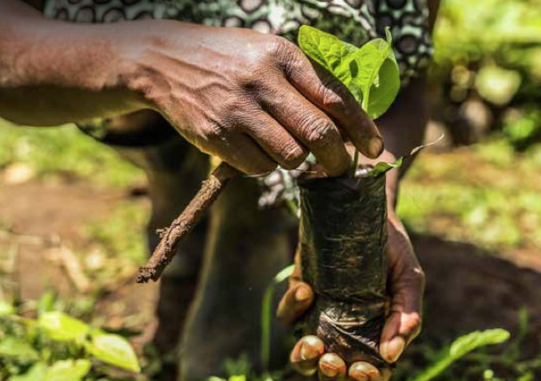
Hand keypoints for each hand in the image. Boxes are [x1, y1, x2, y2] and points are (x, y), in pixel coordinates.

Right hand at [131, 23, 383, 174]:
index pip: (335, 98)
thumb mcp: (266, 52)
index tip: (375, 148)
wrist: (164, 61)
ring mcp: (238, 110)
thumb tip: (346, 123)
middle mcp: (262, 81)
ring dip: (296, 160)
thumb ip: (304, 79)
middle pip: (319, 134)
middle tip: (340, 167)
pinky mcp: (217, 136)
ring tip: (283, 147)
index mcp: (282, 55)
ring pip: (292, 156)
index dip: (362, 128)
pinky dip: (265, 166)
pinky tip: (254, 148)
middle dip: (338, 158)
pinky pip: (260, 167)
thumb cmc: (228, 59)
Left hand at [276, 212, 423, 380]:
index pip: (371, 372)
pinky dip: (293, 307)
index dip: (368, 379)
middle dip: (330, 375)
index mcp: (375, 337)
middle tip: (332, 360)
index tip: (362, 368)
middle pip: (331, 373)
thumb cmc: (391, 250)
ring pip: (301, 356)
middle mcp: (344, 333)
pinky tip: (307, 290)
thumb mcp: (408, 278)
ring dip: (303, 358)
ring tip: (313, 343)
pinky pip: (288, 315)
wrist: (365, 212)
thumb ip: (407, 314)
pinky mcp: (299, 296)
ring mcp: (319, 317)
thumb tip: (391, 355)